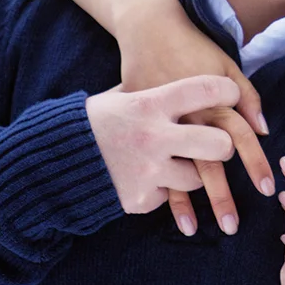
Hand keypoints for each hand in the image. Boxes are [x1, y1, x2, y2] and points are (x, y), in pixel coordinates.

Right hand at [85, 76, 243, 216]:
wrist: (54, 158)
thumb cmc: (95, 120)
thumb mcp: (121, 96)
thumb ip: (155, 92)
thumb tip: (193, 85)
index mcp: (150, 104)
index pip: (206, 90)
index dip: (227, 92)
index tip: (231, 96)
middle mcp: (153, 137)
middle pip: (219, 144)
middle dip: (224, 146)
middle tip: (218, 144)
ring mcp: (148, 171)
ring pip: (198, 178)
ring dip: (193, 172)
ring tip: (177, 163)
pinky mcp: (140, 198)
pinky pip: (168, 196)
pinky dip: (162, 189)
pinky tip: (146, 177)